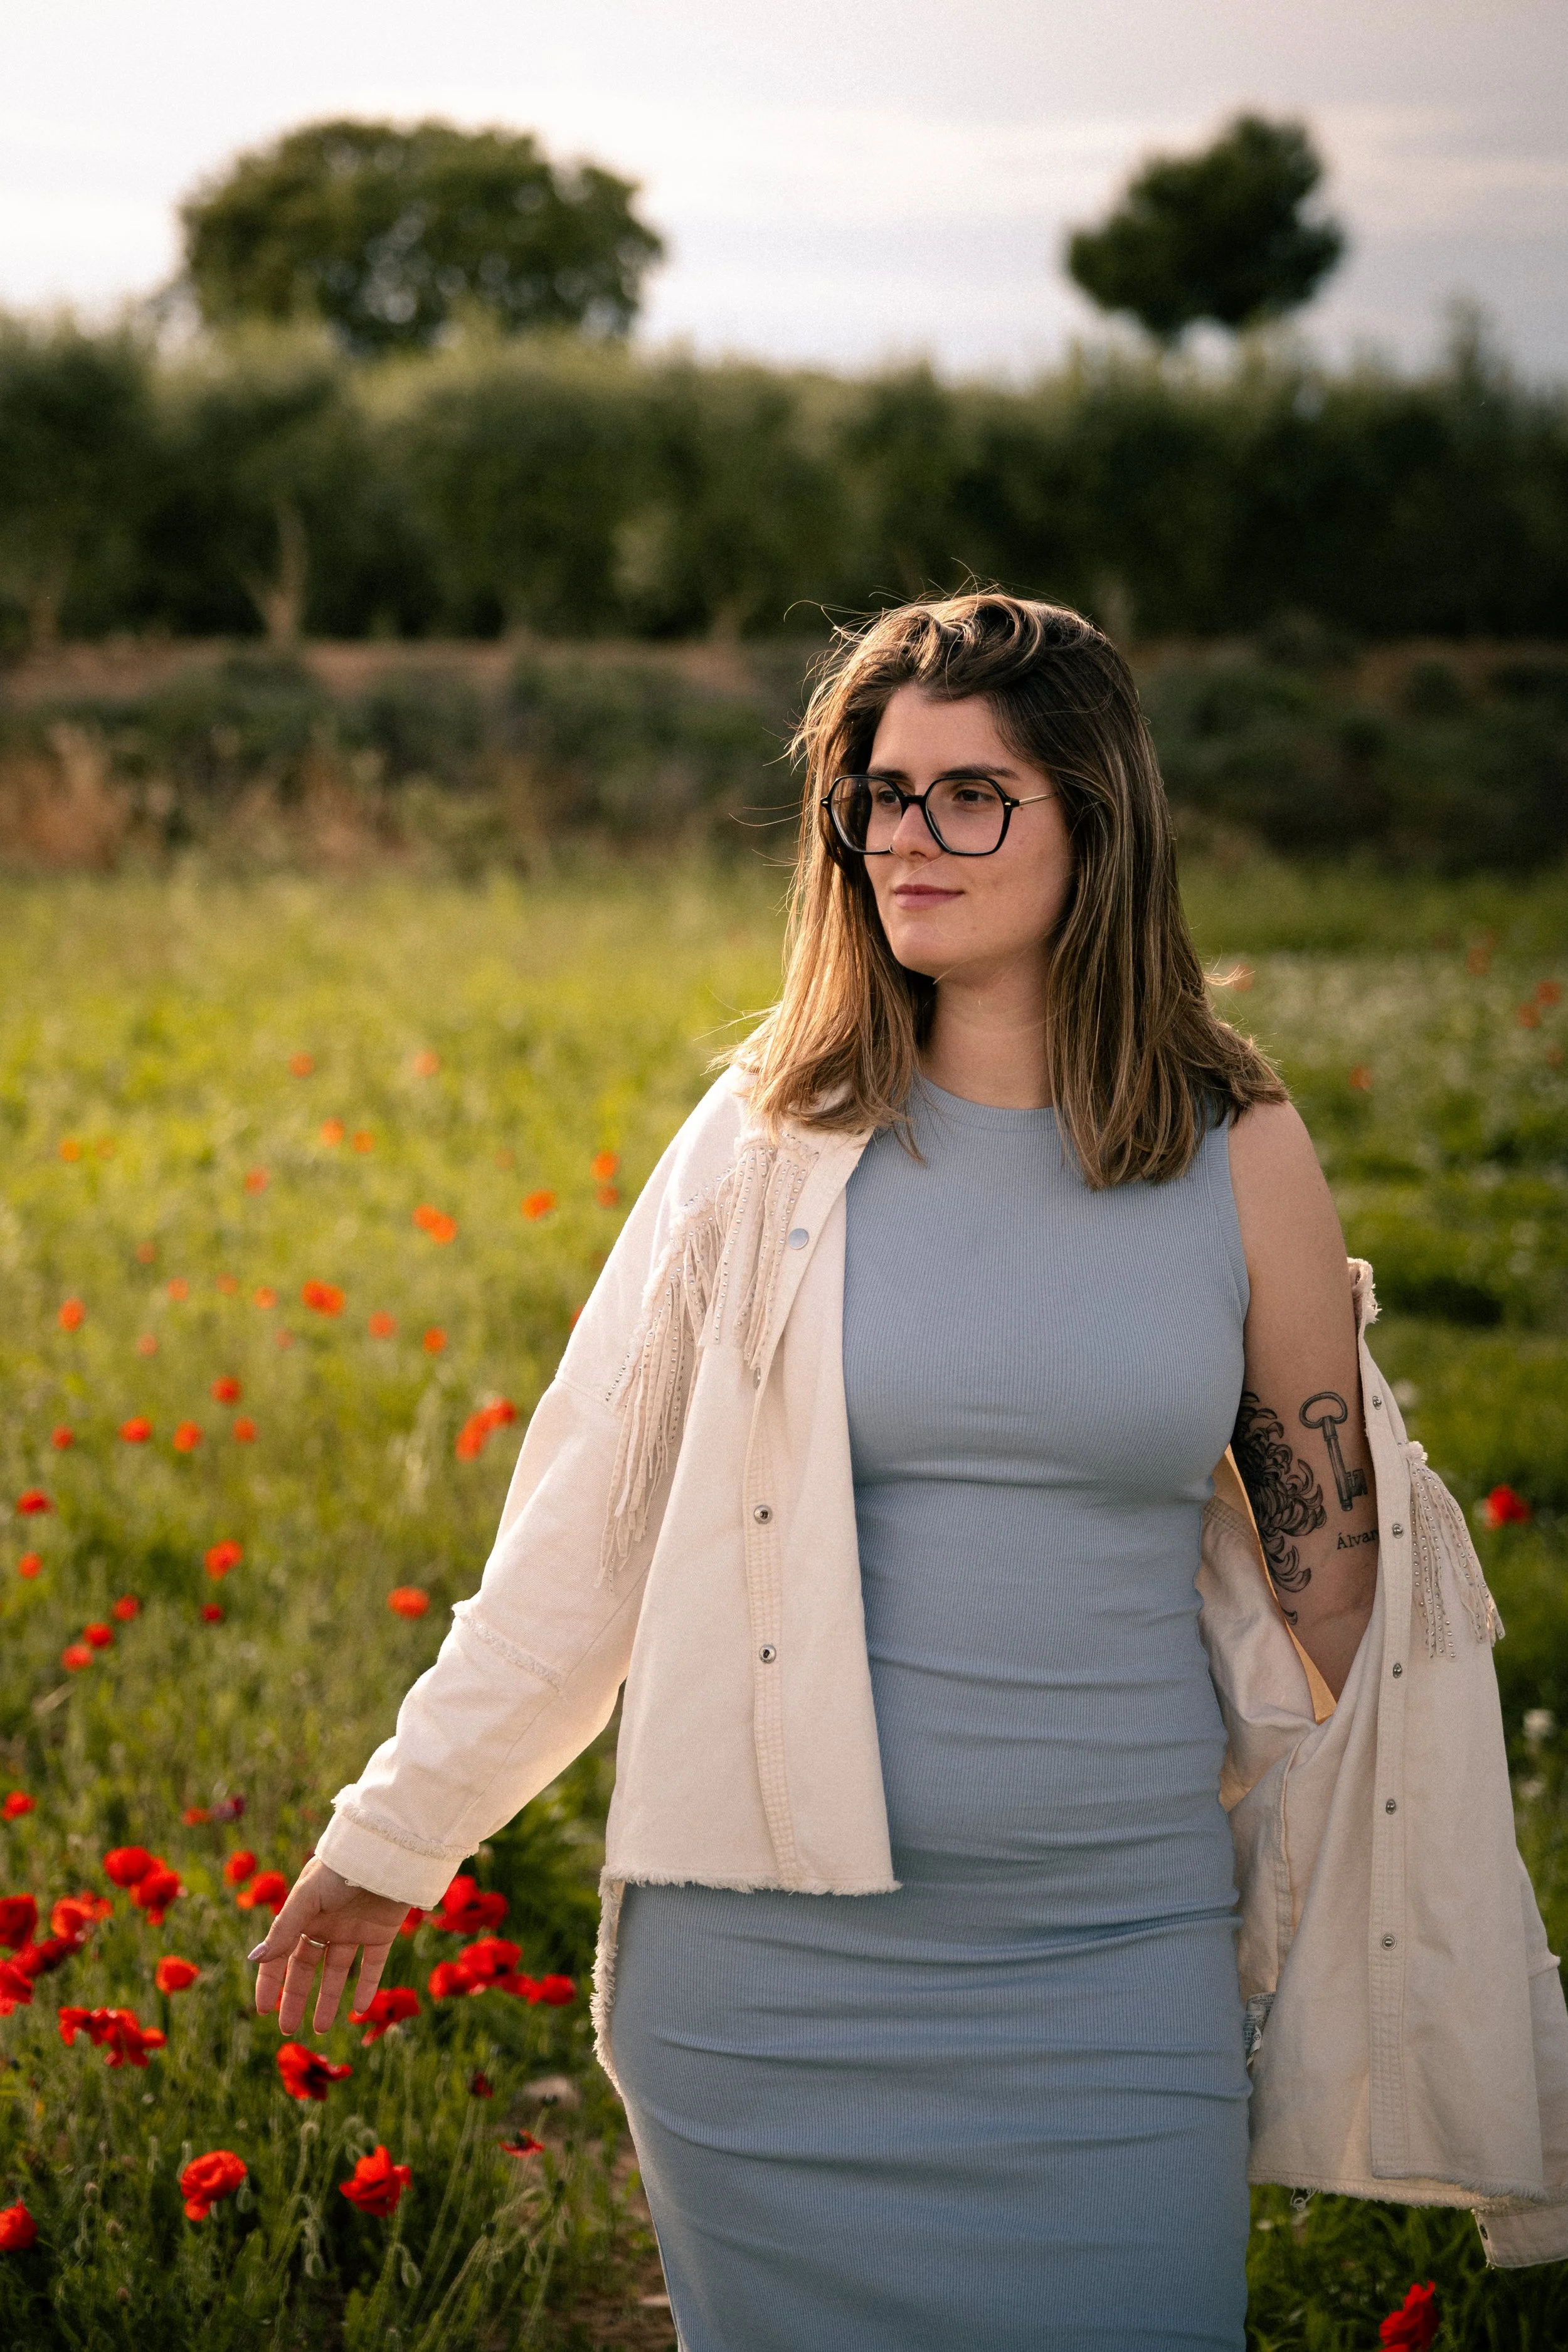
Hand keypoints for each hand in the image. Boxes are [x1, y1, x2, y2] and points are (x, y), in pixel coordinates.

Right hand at [250, 1856, 410, 2034]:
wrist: (386, 1853)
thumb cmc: (340, 1869)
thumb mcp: (306, 1898)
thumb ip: (284, 1929)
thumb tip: (255, 1959)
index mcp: (304, 1914)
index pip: (282, 1953)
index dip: (271, 1980)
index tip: (263, 2009)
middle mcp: (327, 1924)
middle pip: (306, 1967)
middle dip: (296, 1997)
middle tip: (288, 2029)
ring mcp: (354, 1929)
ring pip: (338, 1971)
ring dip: (329, 1999)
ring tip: (321, 2029)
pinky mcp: (381, 1932)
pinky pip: (372, 1965)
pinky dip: (367, 1987)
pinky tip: (360, 2009)